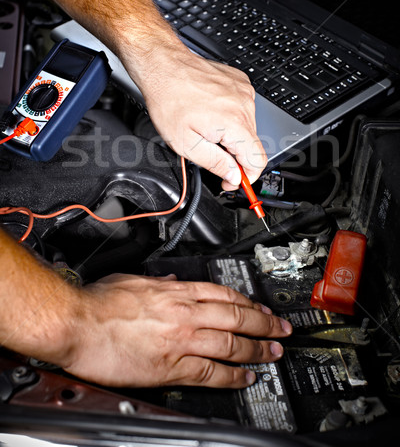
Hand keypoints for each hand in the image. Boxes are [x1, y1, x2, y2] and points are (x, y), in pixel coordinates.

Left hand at [26, 0, 266, 187]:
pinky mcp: (240, 82)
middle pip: (251, 144)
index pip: (258, 160)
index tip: (232, 181)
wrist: (163, 65)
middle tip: (208, 151)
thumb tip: (234, 176)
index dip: (247, 177)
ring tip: (204, 125)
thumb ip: (215, 163)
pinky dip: (229, 116)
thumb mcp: (186, 144)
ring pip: (246, 126)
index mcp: (235, 123)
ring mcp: (244, 91)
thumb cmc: (169, 99)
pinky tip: (208, 111)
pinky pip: (242, 108)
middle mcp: (245, 105)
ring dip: (229, 134)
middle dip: (233, 154)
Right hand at [65, 274, 291, 387]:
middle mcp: (184, 313)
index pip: (223, 294)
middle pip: (236, 317)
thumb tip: (173, 282)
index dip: (248, 302)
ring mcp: (181, 340)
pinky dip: (232, 375)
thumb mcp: (134, 280)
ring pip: (231, 343)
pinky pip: (211, 373)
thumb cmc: (99, 302)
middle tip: (282, 329)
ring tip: (273, 353)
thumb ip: (158, 282)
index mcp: (176, 291)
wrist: (78, 324)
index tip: (261, 307)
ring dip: (257, 349)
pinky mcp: (171, 367)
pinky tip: (246, 377)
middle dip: (264, 323)